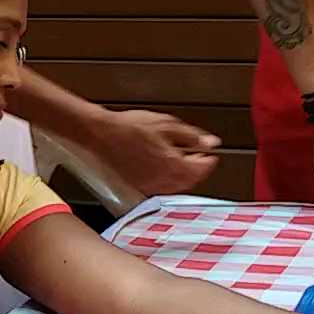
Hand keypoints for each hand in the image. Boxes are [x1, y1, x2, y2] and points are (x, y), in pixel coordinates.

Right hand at [92, 108, 220, 197]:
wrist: (102, 135)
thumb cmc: (129, 128)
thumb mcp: (167, 125)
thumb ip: (192, 136)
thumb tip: (210, 143)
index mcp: (173, 165)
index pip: (201, 169)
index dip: (209, 161)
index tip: (210, 154)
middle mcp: (163, 180)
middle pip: (190, 182)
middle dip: (198, 171)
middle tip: (200, 159)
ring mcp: (150, 185)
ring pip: (176, 187)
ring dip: (184, 177)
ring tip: (184, 163)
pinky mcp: (138, 186)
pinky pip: (161, 188)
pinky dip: (169, 181)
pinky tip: (165, 169)